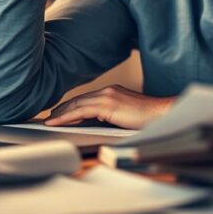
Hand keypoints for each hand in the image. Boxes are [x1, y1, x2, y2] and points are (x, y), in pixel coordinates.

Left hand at [44, 85, 175, 128]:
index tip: (58, 114)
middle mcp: (108, 91)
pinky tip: (57, 123)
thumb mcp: (126, 116)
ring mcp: (108, 96)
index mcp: (112, 92)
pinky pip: (81, 111)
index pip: (85, 99)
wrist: (164, 115)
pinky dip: (66, 117)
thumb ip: (111, 116)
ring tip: (48, 122)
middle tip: (48, 119)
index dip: (70, 107)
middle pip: (78, 100)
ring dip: (60, 114)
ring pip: (77, 104)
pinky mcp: (108, 105)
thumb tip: (96, 123)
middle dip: (61, 110)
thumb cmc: (149, 119)